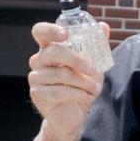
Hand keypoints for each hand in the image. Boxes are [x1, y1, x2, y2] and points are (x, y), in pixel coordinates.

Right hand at [28, 21, 108, 140]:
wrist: (74, 113)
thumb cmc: (82, 85)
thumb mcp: (93, 64)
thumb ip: (97, 45)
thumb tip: (104, 26)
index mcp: (50, 49)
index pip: (40, 32)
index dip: (50, 30)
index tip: (66, 34)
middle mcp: (39, 61)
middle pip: (53, 52)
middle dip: (77, 60)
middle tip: (94, 70)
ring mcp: (36, 77)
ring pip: (61, 74)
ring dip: (84, 82)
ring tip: (95, 89)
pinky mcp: (38, 94)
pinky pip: (60, 91)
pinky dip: (79, 94)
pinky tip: (87, 97)